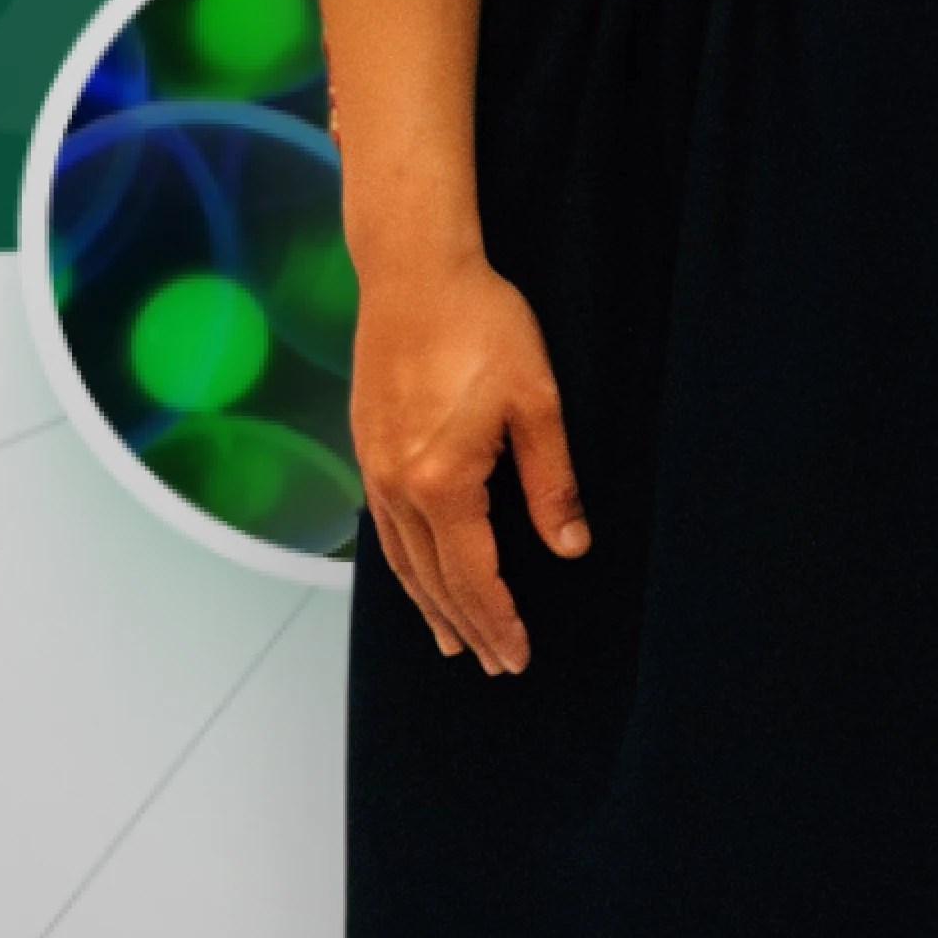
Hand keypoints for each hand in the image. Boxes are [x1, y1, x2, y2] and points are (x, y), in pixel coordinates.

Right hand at [351, 246, 583, 674]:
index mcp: (442, 481)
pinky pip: (384, 528)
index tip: (517, 656)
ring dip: (431, 605)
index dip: (499, 619)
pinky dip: (404, 565)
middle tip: (494, 665)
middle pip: (433, 579)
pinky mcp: (368, 448)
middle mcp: (397, 485)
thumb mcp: (538, 401)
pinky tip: (417, 575)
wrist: (414, 272)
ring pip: (402, 560)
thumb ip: (552, 480)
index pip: (473, 575)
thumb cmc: (482, 325)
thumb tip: (569, 546)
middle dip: (467, 625)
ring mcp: (375, 468)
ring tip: (454, 640)